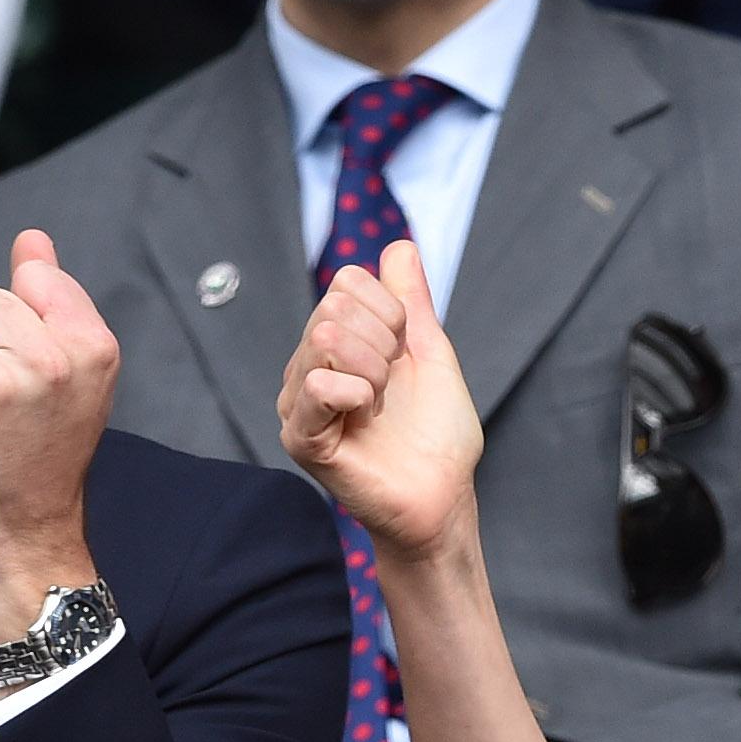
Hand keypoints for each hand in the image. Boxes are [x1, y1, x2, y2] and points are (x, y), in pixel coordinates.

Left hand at [0, 231, 118, 649]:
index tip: (35, 375)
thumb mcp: (72, 376)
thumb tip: (32, 239)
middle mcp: (51, 361)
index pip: (34, 280)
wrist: (21, 538)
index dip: (22, 326)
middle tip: (6, 406)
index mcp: (92, 347)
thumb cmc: (45, 457)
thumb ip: (53, 300)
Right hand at [278, 241, 482, 560]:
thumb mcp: (430, 353)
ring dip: (373, 369)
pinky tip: (365, 416)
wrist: (442, 496)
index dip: (391, 311)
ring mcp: (298, 402)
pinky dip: (356, 392)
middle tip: (391, 385)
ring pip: (325, 339)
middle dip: (383, 341)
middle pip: (332, 307)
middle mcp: (307, 366)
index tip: (404, 354)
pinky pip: (317, 386)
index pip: (347, 281)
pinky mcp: (300, 438)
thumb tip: (398, 245)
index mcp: (336, 343)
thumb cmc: (436, 434)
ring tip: (379, 404)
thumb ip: (411, 300)